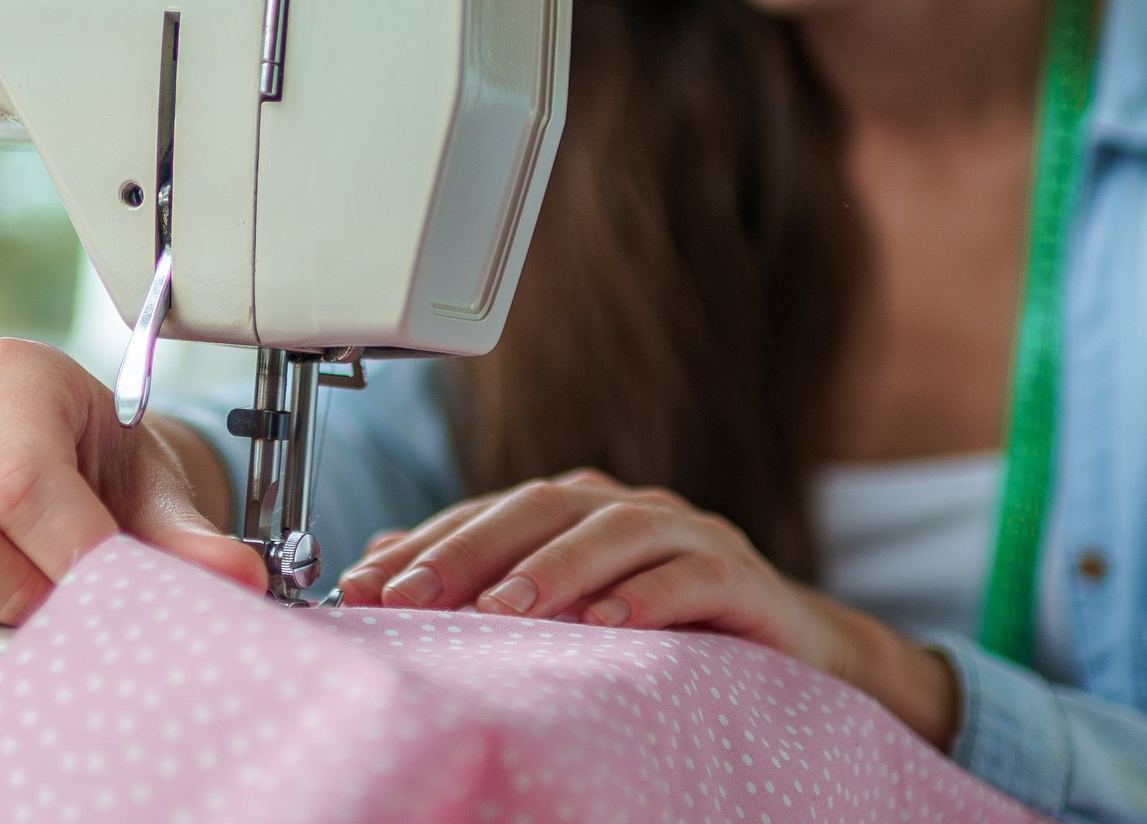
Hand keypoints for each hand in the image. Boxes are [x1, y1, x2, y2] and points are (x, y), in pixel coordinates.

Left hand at [337, 468, 957, 748]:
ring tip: (504, 609)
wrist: (783, 641)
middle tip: (414, 595)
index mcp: (578, 506)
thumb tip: (375, 558)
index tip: (362, 586)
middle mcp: (629, 506)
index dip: (425, 544)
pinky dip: (650, 597)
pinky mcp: (741, 575)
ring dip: (556, 568)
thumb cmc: (660, 621)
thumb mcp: (563, 600)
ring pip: (616, 532)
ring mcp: (689, 533)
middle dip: (470, 550)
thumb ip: (478, 573)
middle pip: (541, 509)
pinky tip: (610, 625)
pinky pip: (694, 577)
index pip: (488, 512)